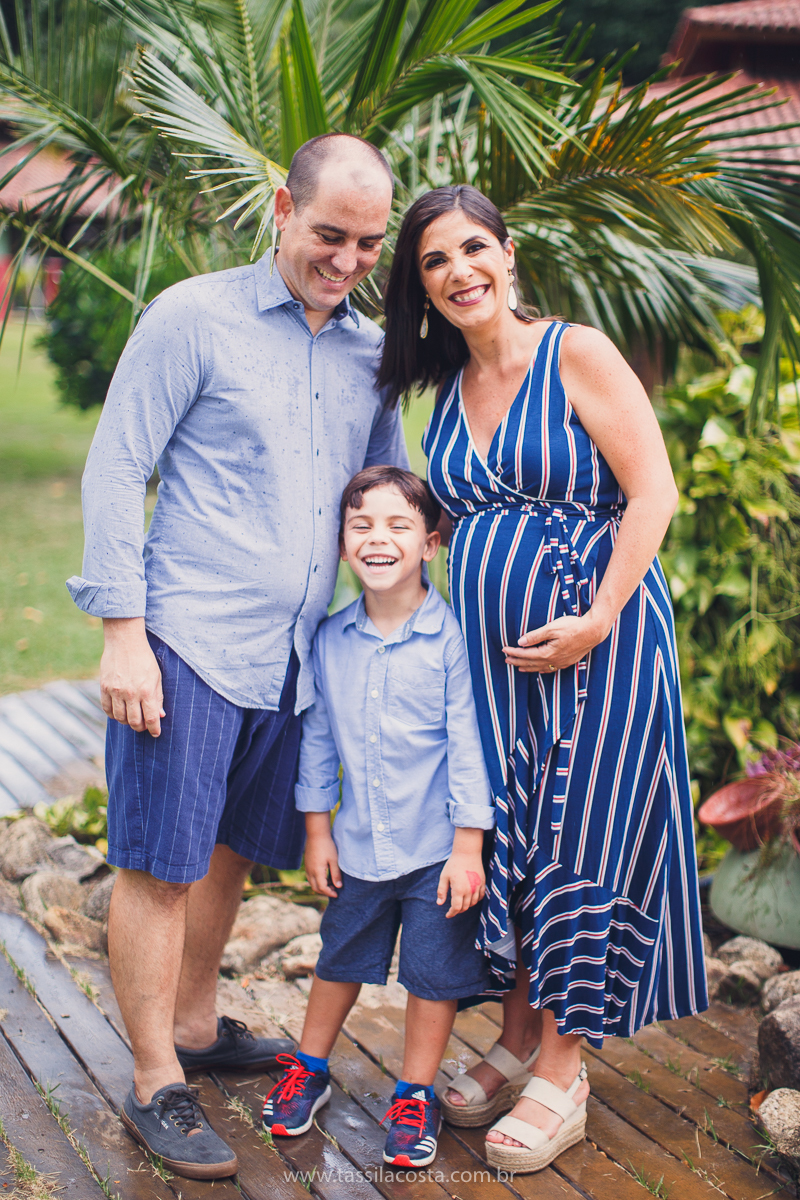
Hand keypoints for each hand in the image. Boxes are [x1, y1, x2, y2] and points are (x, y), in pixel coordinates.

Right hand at [100, 618, 164, 735]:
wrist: (125, 642)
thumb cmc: (144, 659)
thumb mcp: (157, 676)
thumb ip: (158, 697)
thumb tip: (160, 715)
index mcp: (146, 690)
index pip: (151, 718)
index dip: (154, 729)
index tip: (156, 733)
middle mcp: (130, 693)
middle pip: (134, 722)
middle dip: (141, 727)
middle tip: (143, 725)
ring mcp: (115, 691)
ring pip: (120, 718)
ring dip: (127, 722)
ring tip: (132, 717)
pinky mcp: (104, 687)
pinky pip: (107, 709)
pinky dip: (113, 715)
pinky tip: (119, 712)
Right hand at [304, 827, 341, 898]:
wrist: (316, 834)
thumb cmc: (327, 846)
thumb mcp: (334, 860)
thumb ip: (336, 874)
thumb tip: (339, 886)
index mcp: (317, 871)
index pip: (322, 888)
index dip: (330, 893)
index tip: (337, 894)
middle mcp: (310, 871)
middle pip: (316, 888)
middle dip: (325, 891)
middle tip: (335, 890)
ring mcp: (307, 868)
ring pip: (312, 883)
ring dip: (321, 886)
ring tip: (331, 883)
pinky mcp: (307, 864)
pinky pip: (310, 877)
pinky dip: (317, 881)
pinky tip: (325, 876)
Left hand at [437, 852, 484, 917]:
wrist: (467, 853)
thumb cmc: (453, 864)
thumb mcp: (444, 877)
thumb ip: (441, 891)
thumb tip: (439, 903)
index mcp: (459, 890)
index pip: (456, 908)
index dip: (451, 913)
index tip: (447, 915)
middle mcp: (469, 890)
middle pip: (465, 907)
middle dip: (458, 910)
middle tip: (452, 909)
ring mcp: (477, 887)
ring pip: (473, 903)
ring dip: (466, 906)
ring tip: (460, 903)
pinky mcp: (482, 883)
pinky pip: (480, 896)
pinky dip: (475, 900)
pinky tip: (470, 898)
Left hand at [502, 612, 609, 673]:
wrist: (593, 631)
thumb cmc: (573, 626)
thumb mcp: (552, 628)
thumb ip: (535, 636)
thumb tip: (520, 642)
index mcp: (548, 653)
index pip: (526, 654)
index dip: (514, 653)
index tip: (504, 650)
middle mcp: (554, 661)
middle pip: (531, 663)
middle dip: (517, 661)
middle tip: (506, 659)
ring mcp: (561, 663)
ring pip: (540, 668)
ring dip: (527, 667)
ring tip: (518, 667)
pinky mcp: (567, 662)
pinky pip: (550, 669)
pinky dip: (540, 669)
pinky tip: (538, 669)